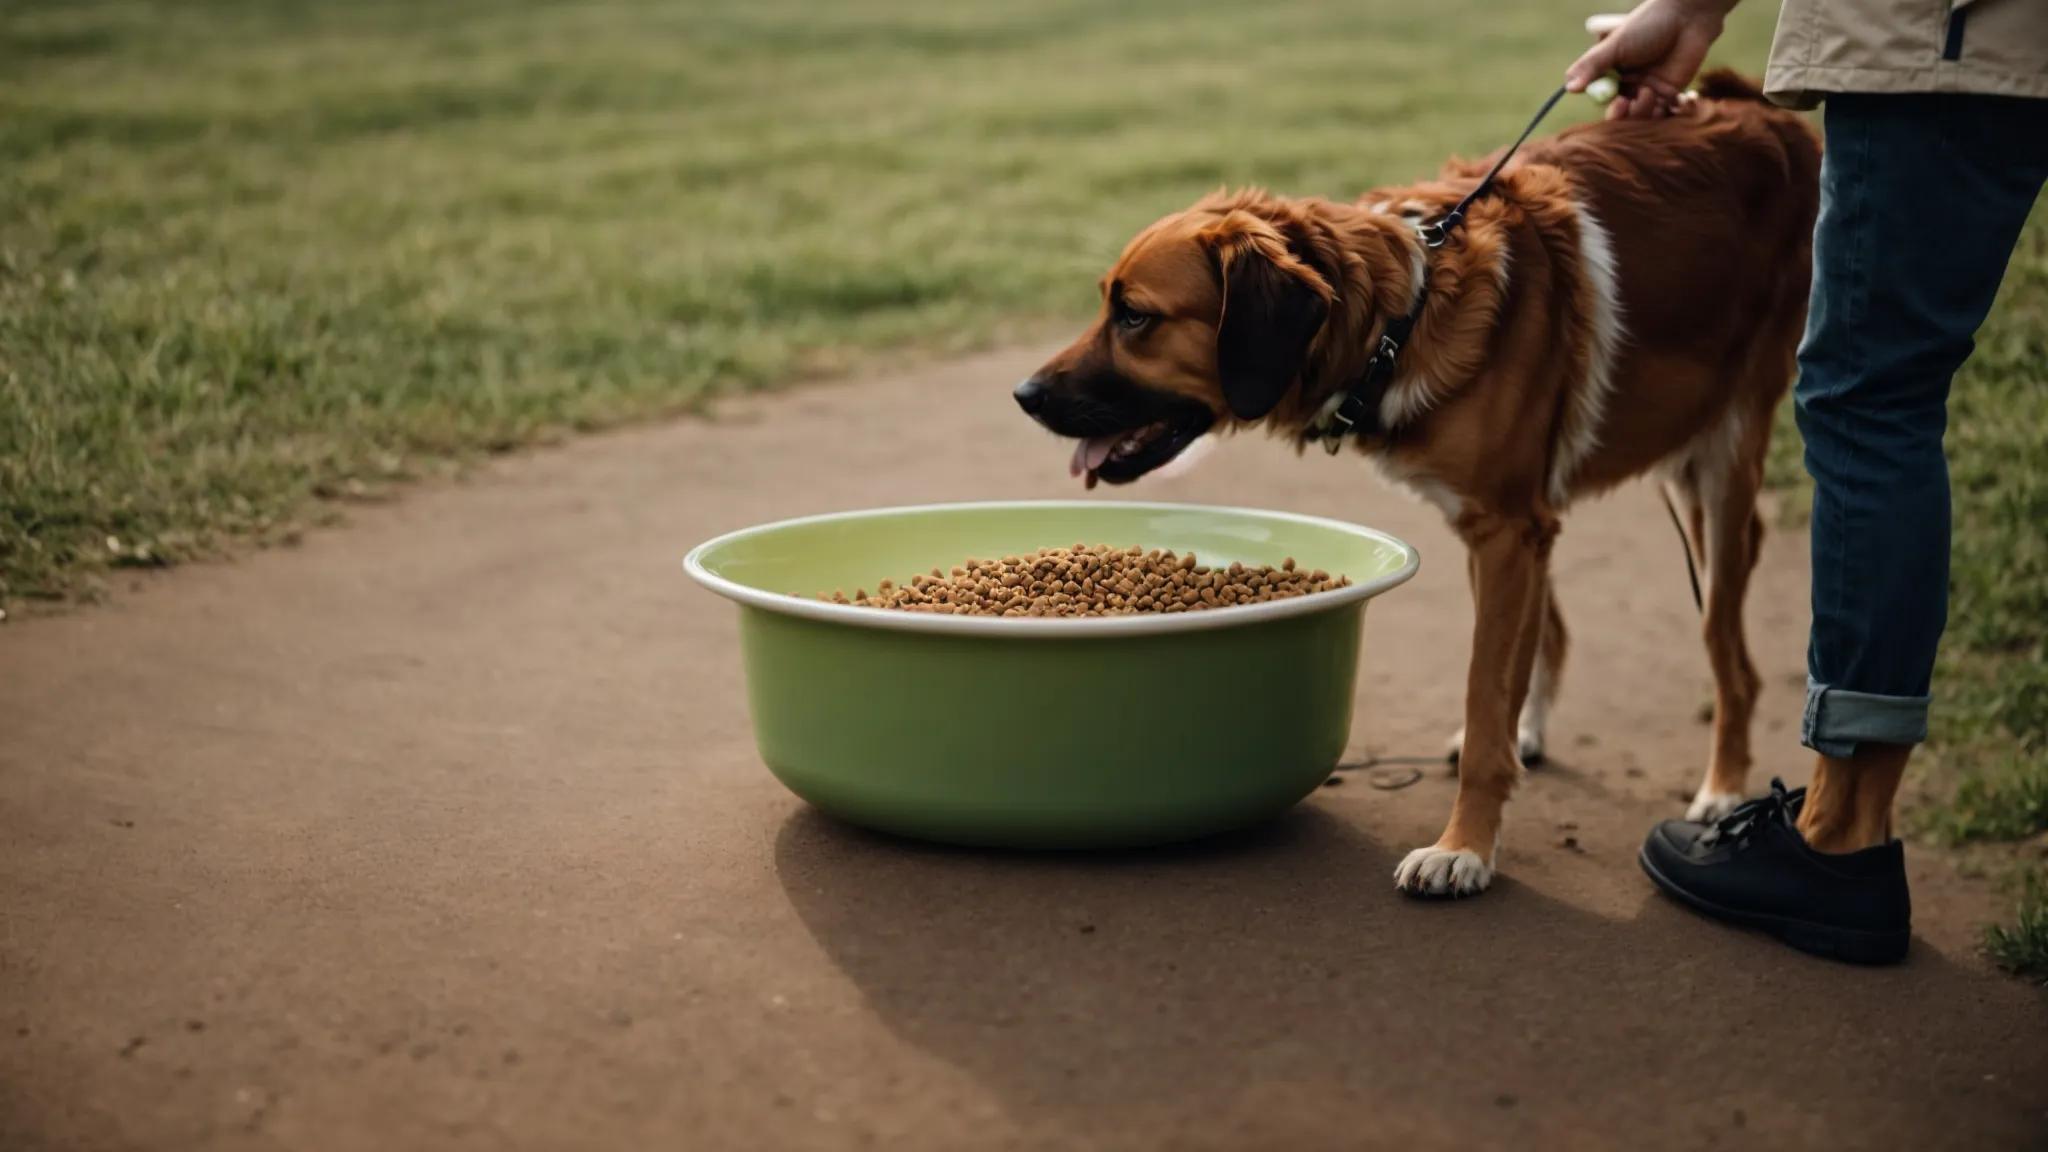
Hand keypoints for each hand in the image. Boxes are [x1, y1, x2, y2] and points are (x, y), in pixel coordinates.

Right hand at [1565, 0, 1733, 119]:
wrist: (1687, 17)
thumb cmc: (1648, 25)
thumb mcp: (1615, 45)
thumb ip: (1591, 66)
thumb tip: (1569, 88)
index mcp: (1611, 73)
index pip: (1603, 99)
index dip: (1609, 107)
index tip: (1617, 103)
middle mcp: (1628, 84)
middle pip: (1621, 113)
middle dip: (1625, 115)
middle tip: (1630, 104)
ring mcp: (1649, 90)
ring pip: (1641, 117)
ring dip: (1645, 111)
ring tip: (1652, 92)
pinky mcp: (1671, 94)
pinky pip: (1664, 114)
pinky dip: (1667, 113)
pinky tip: (1672, 99)